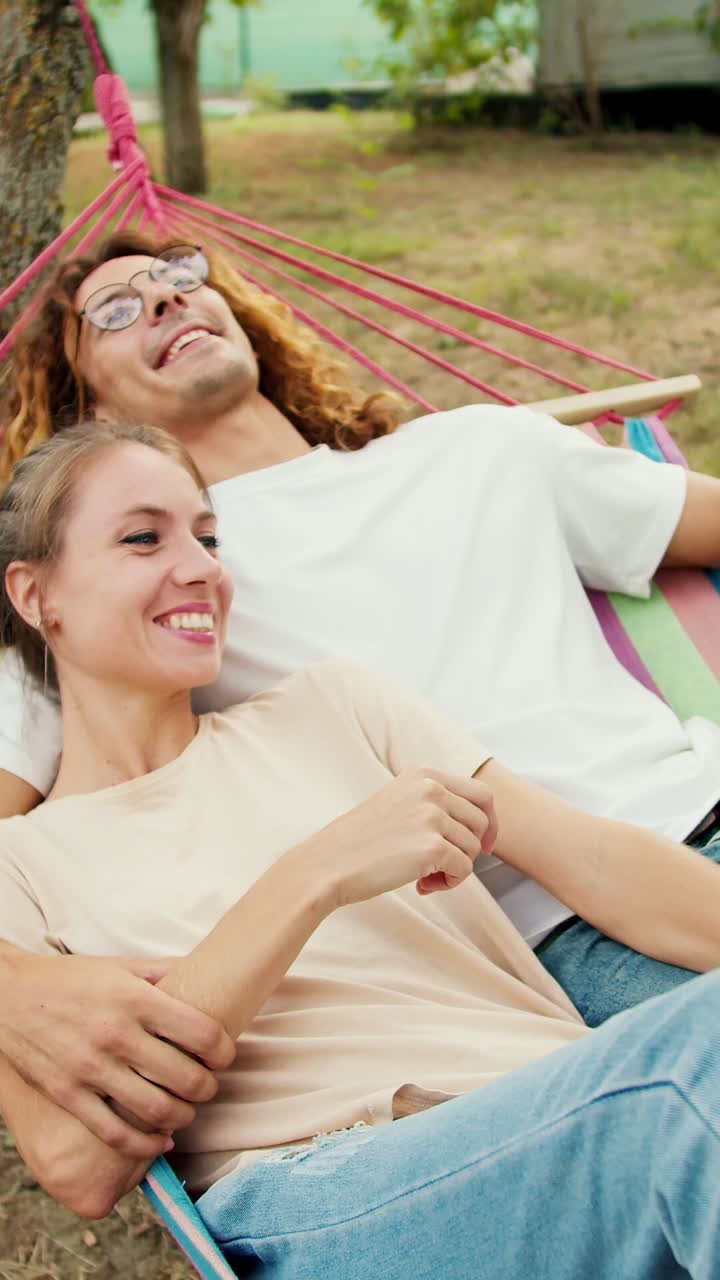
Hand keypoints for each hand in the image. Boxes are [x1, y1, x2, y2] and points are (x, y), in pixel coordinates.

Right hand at [0, 949, 235, 1158]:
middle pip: (185, 1077)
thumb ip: (162, 972)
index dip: (224, 1050)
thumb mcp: (119, 966)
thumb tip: (205, 972)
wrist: (7, 995)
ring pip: (156, 1109)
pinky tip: (160, 1140)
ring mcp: (90, 1068)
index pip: (202, 1033)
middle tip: (209, 1085)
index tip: (224, 1055)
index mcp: (134, 999)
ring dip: (183, 1117)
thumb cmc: (70, 979)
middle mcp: (115, 1034)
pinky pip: (115, 1132)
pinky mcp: (69, 1095)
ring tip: (188, 1111)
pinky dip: (145, 1144)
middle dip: (208, 1087)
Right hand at [302, 768, 497, 908]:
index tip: (485, 844)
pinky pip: (464, 870)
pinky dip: (449, 883)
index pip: (482, 794)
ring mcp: (432, 816)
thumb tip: (483, 825)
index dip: (490, 823)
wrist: (328, 863)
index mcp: (424, 775)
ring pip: (474, 848)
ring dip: (455, 869)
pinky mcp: (432, 847)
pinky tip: (421, 885)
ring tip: (424, 876)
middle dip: (471, 849)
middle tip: (445, 866)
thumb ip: (434, 803)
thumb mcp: (399, 802)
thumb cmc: (360, 841)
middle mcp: (431, 789)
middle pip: (483, 822)